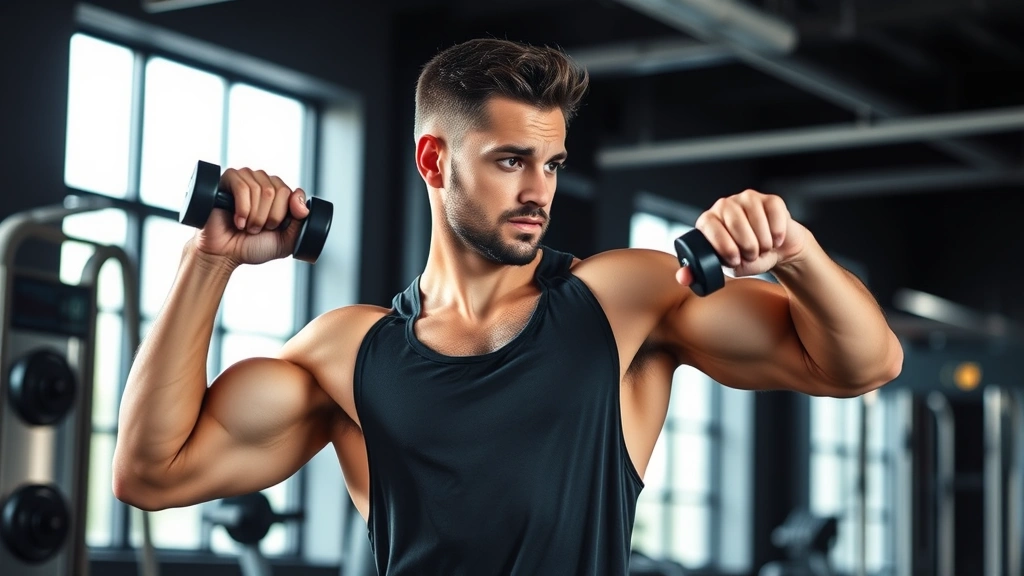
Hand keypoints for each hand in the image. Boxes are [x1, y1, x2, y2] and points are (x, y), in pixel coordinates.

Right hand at [193, 167, 309, 265]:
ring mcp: (245, 179)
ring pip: (260, 189)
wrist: (224, 254)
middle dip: (268, 217)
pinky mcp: (227, 180)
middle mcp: (262, 183)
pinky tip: (238, 221)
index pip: (289, 192)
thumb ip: (300, 224)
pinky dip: (242, 209)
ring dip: (254, 216)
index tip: (276, 226)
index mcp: (277, 194)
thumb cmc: (252, 246)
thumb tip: (302, 204)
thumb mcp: (286, 241)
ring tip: (247, 227)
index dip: (284, 211)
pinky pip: (242, 187)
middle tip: (257, 229)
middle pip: (276, 190)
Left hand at [677, 189, 807, 284]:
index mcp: (708, 221)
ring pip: (756, 219)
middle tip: (751, 255)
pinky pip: (774, 214)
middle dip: (747, 246)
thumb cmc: (747, 258)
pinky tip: (776, 239)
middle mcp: (725, 206)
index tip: (735, 259)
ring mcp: (747, 199)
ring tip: (762, 248)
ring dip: (763, 241)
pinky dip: (777, 233)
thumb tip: (683, 277)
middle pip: (734, 222)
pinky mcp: (770, 199)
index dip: (724, 246)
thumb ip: (700, 272)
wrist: (776, 250)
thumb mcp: (724, 268)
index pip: (710, 227)